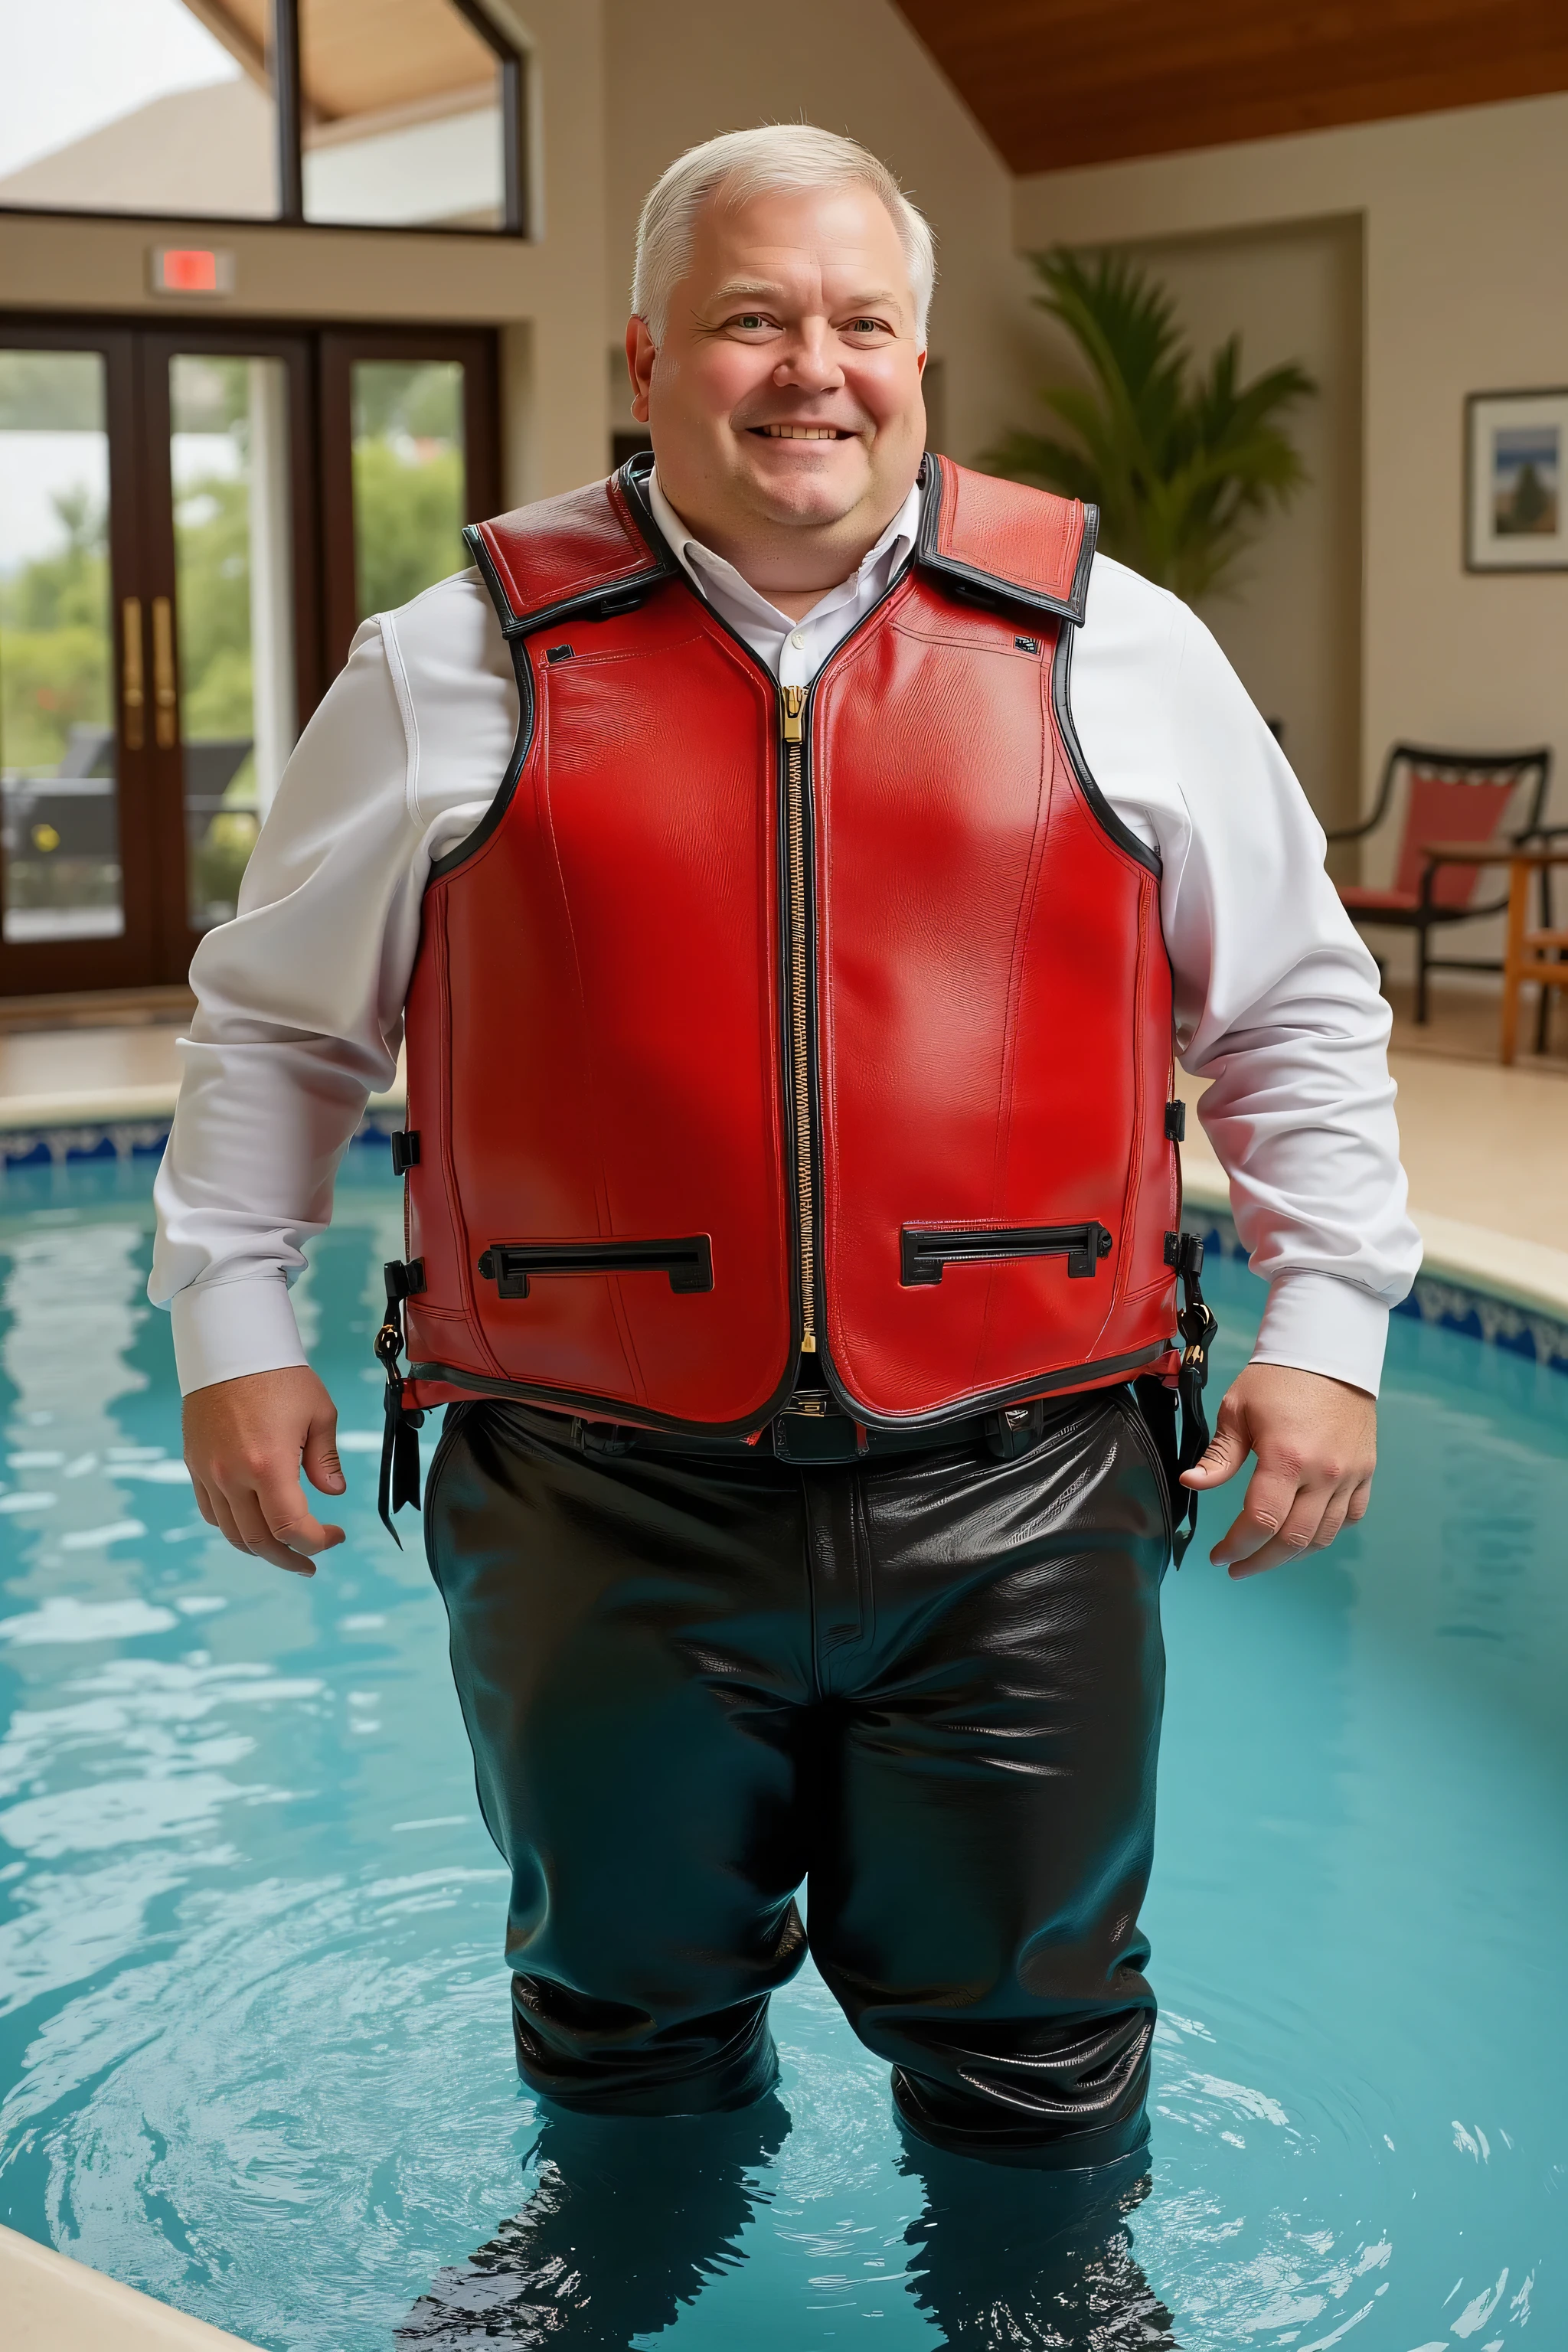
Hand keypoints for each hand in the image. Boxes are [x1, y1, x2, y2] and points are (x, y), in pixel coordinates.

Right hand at [183, 1366, 346, 1575]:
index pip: (290, 1528)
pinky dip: (233, 1527)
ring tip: (285, 1551)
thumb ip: (325, 1460)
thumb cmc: (279, 1374)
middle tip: (311, 1562)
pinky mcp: (195, 1464)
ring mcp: (209, 1472)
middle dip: (289, 1558)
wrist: (229, 1347)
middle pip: (259, 1541)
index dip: (317, 1541)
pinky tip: (253, 1524)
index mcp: (268, 1464)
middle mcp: (232, 1475)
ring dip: (260, 1549)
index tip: (335, 1535)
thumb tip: (333, 1494)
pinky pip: (211, 1511)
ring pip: (232, 1533)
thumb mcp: (318, 1413)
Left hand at [1180, 1361, 1375, 1578]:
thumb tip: (1191, 1483)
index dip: (1236, 1547)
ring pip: (1323, 1536)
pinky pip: (1350, 1517)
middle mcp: (1323, 1473)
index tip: (1218, 1556)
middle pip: (1292, 1540)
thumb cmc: (1277, 1378)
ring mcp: (1349, 1475)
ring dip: (1291, 1554)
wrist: (1329, 1352)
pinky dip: (1326, 1533)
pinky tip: (1303, 1532)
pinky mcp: (1365, 1472)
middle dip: (1260, 1561)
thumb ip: (1219, 1456)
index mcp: (1286, 1457)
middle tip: (1237, 1567)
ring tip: (1265, 1555)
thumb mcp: (1237, 1410)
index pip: (1261, 1522)